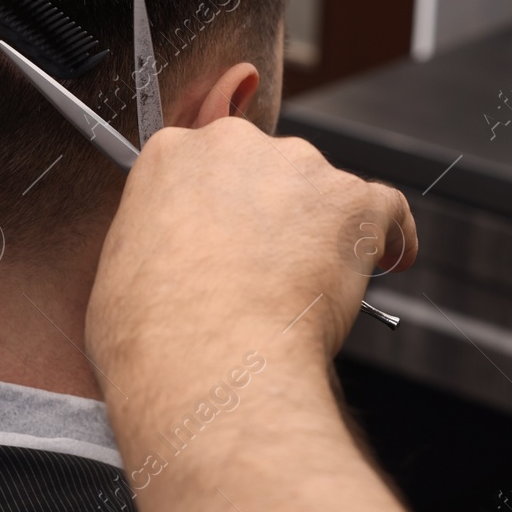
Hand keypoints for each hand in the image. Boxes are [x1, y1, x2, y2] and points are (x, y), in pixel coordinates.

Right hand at [86, 116, 416, 388]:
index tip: (231, 233)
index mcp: (171, 155)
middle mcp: (234, 147)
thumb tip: (170, 262)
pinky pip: (384, 207)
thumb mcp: (121, 270)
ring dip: (323, 228)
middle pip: (266, 169)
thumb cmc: (154, 336)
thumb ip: (154, 241)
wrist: (207, 364)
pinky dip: (389, 235)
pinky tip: (390, 260)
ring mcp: (296, 169)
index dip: (223, 205)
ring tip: (313, 287)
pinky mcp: (350, 200)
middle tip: (270, 270)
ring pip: (322, 189)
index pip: (208, 162)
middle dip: (273, 213)